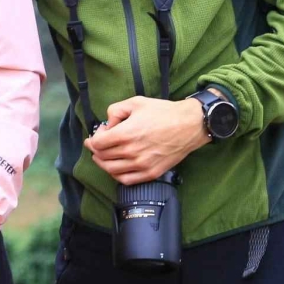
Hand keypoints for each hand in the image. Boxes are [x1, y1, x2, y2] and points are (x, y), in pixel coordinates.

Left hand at [85, 96, 208, 184]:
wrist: (190, 125)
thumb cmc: (164, 112)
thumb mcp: (136, 102)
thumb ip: (115, 111)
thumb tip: (107, 125)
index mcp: (125, 134)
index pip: (97, 144)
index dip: (93, 139)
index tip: (97, 135)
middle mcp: (132, 152)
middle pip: (102, 157)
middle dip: (96, 150)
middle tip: (98, 144)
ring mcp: (142, 165)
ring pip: (111, 170)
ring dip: (103, 163)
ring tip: (104, 156)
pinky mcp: (151, 173)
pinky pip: (126, 180)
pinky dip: (116, 175)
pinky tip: (117, 167)